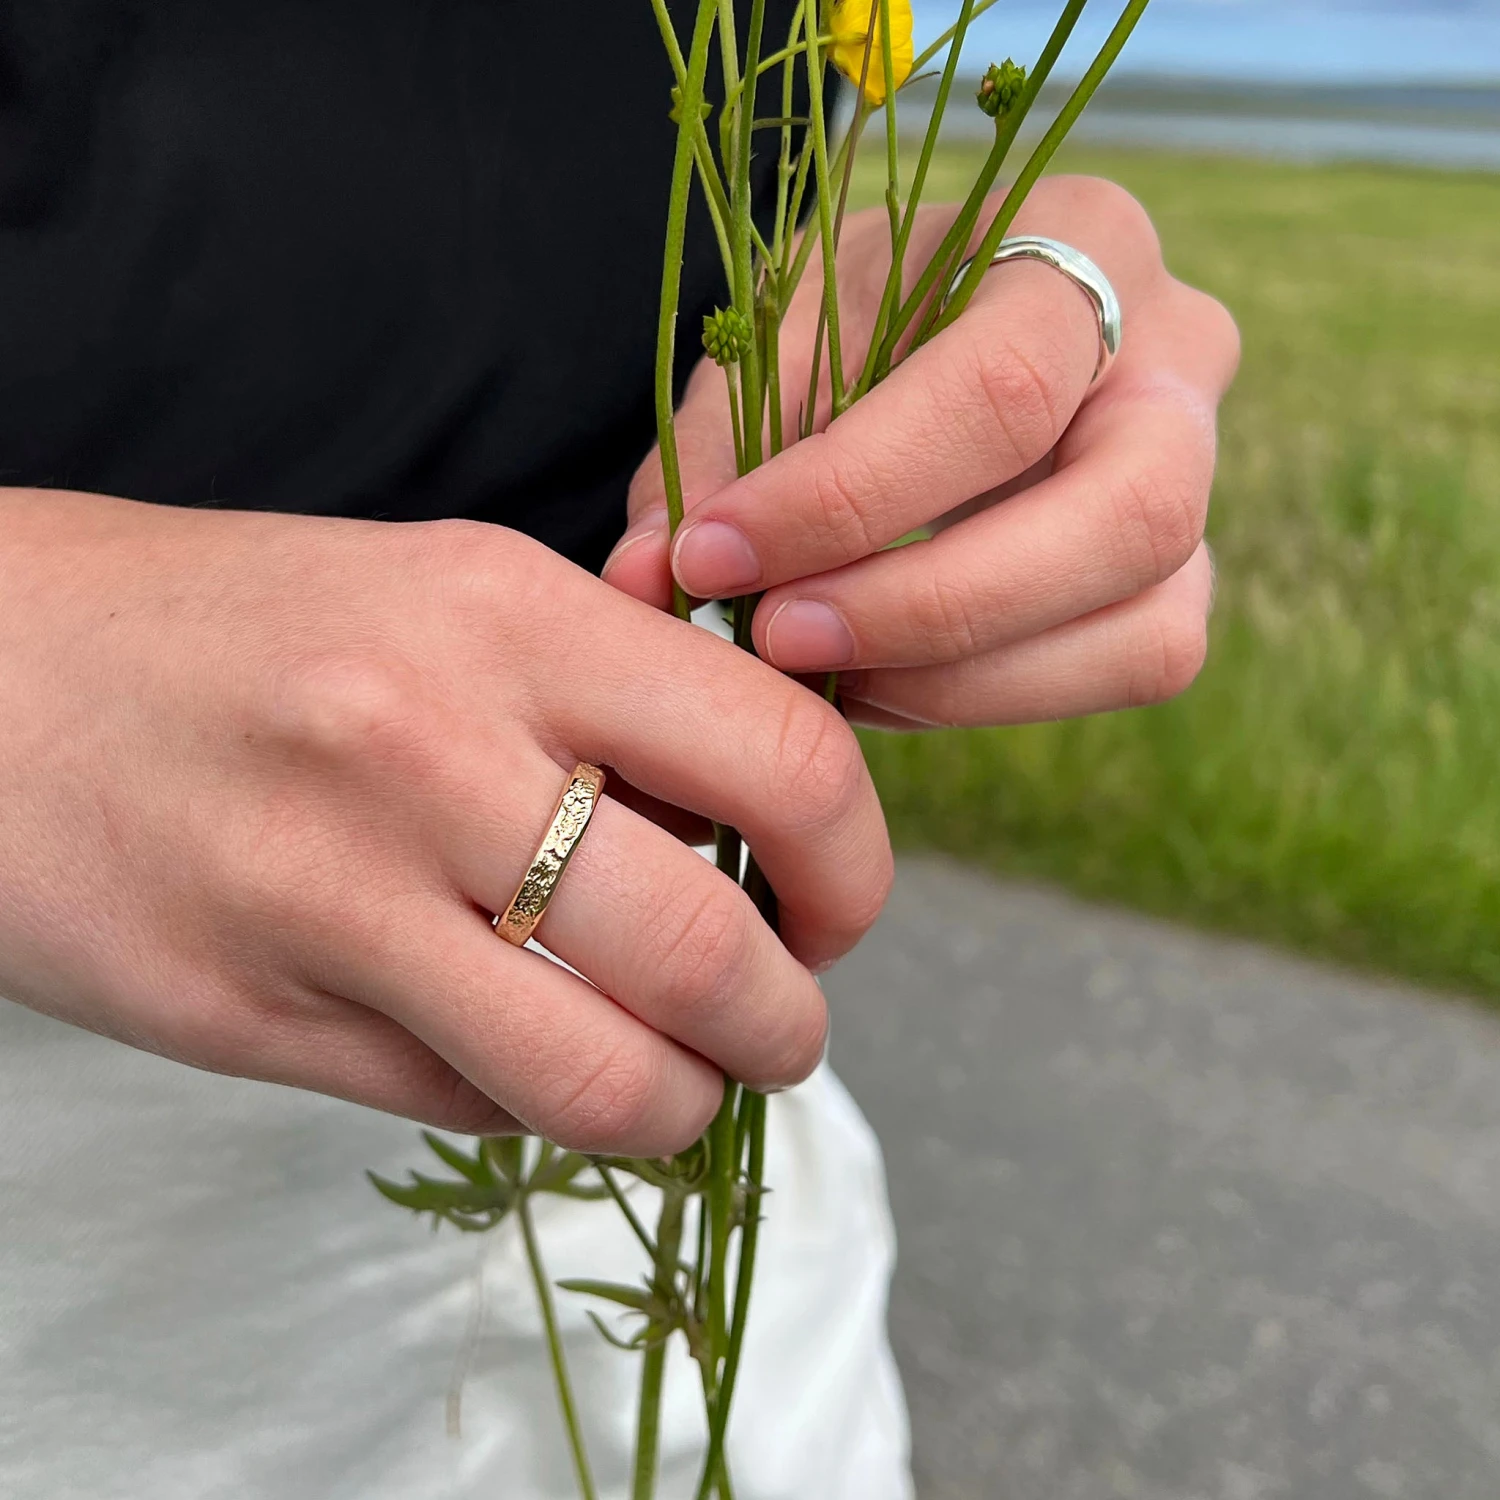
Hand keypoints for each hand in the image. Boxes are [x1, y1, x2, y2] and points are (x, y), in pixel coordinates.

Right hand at [0, 493, 890, 1152]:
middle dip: (788, 1027)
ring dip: (680, 1105)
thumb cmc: (253, 628)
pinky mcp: (248, 1016)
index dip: (853, 866)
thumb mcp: (453, 595)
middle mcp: (427, 747)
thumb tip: (766, 833)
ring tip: (677, 1079)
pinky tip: (518, 1055)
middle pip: (714, 953)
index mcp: (507, 612)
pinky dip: (536, 1107)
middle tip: (779, 1027)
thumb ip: (616, 698)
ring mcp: (328, 895)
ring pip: (597, 1079)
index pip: (785, 759)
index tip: (831, 908)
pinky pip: (466, 1106)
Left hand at [606, 176, 1239, 728]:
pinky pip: (1128, 668)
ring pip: (1147, 626)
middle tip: (777, 637)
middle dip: (931, 606)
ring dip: (959, 677)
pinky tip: (878, 676)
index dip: (850, 496)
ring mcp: (1203, 479)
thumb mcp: (771, 346)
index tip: (714, 556)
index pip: (1001, 390)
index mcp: (1085, 239)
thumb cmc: (855, 324)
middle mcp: (1181, 356)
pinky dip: (988, 697)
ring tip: (812, 664)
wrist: (930, 336)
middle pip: (1125, 516)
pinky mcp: (1181, 580)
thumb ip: (713, 455)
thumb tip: (649, 580)